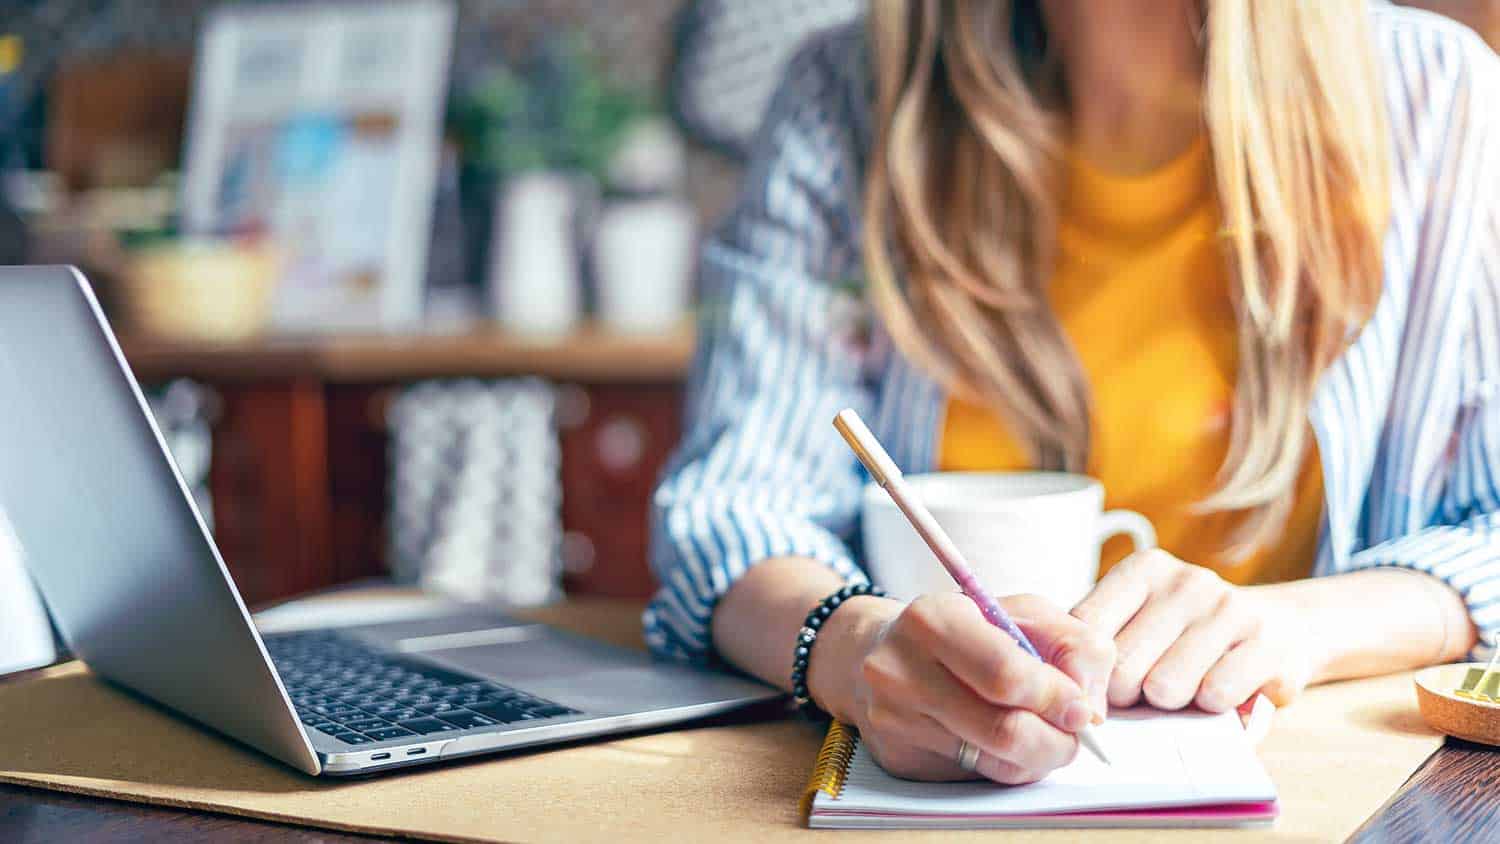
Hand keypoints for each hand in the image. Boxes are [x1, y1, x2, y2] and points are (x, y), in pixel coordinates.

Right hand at [810, 592, 1112, 783]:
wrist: (877, 650)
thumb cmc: (963, 627)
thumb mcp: (1020, 611)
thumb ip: (1072, 644)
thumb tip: (1089, 708)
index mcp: (931, 619)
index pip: (1006, 675)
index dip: (1056, 698)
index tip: (1082, 709)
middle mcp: (900, 670)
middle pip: (1003, 730)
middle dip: (1057, 739)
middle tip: (1073, 732)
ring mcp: (893, 719)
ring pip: (993, 762)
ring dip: (1037, 756)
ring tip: (1044, 734)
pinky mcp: (898, 757)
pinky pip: (975, 777)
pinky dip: (1005, 765)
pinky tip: (1002, 740)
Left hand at [1071, 549, 1313, 712]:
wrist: (1279, 627)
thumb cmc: (1188, 634)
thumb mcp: (1139, 619)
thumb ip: (1099, 641)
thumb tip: (1068, 686)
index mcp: (1144, 569)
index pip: (1086, 627)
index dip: (1083, 674)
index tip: (1091, 694)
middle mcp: (1187, 581)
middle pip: (1121, 666)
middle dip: (1125, 695)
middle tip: (1144, 692)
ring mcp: (1231, 610)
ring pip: (1165, 687)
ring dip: (1169, 706)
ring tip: (1185, 690)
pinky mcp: (1269, 646)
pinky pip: (1215, 696)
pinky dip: (1210, 709)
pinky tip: (1218, 694)